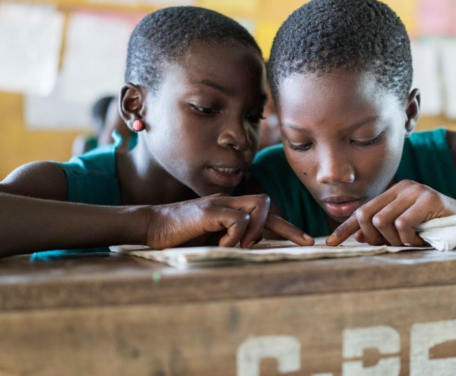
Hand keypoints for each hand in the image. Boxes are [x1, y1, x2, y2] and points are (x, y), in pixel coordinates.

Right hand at [145, 194, 314, 248]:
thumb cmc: (179, 236)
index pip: (264, 213)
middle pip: (266, 203)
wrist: (150, 226)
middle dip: (288, 226)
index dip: (286, 227)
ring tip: (244, 246)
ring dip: (257, 229)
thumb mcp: (211, 240)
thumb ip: (231, 241)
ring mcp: (219, 204)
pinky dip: (236, 235)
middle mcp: (228, 202)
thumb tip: (254, 252)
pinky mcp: (209, 211)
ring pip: (258, 205)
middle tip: (304, 244)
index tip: (305, 241)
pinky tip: (222, 246)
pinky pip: (238, 219)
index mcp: (229, 209)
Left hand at [326, 180, 455, 246]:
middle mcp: (403, 187)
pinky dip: (408, 238)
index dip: (345, 228)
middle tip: (391, 246)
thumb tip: (357, 237)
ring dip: (394, 240)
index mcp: (395, 193)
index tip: (331, 244)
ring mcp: (416, 190)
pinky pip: (402, 223)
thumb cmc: (440, 231)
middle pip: (367, 214)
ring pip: (382, 220)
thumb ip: (385, 231)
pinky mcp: (428, 198)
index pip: (363, 210)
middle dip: (372, 237)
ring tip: (412, 241)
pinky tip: (422, 239)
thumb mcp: (408, 231)